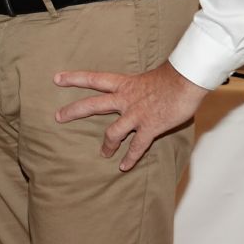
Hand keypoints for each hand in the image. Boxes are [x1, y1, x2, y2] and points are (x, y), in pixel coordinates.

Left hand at [53, 62, 209, 170]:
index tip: (56, 78)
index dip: (74, 78)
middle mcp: (125, 99)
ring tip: (103, 154)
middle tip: (58, 117)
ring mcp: (136, 114)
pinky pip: (137, 146)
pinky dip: (130, 157)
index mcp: (124, 84)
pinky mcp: (149, 127)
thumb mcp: (148, 78)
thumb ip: (138, 88)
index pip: (94, 79)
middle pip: (92, 105)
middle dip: (73, 111)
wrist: (186, 81)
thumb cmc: (172, 77)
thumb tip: (140, 92)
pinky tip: (124, 167)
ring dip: (107, 145)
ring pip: (112, 132)